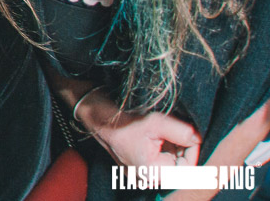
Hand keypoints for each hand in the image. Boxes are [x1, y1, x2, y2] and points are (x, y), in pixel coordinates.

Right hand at [76, 87, 201, 166]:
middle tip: (176, 129)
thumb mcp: (156, 123)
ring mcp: (144, 175)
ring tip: (163, 131)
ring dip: (174, 146)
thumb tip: (199, 138)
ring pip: (172, 162)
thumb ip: (182, 132)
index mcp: (153, 174)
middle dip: (182, 147)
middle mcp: (149, 180)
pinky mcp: (141, 169)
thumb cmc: (124, 122)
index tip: (190, 133)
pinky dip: (165, 148)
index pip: (188, 169)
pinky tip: (157, 136)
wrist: (100, 118)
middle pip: (180, 166)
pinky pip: (162, 161)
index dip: (192, 150)